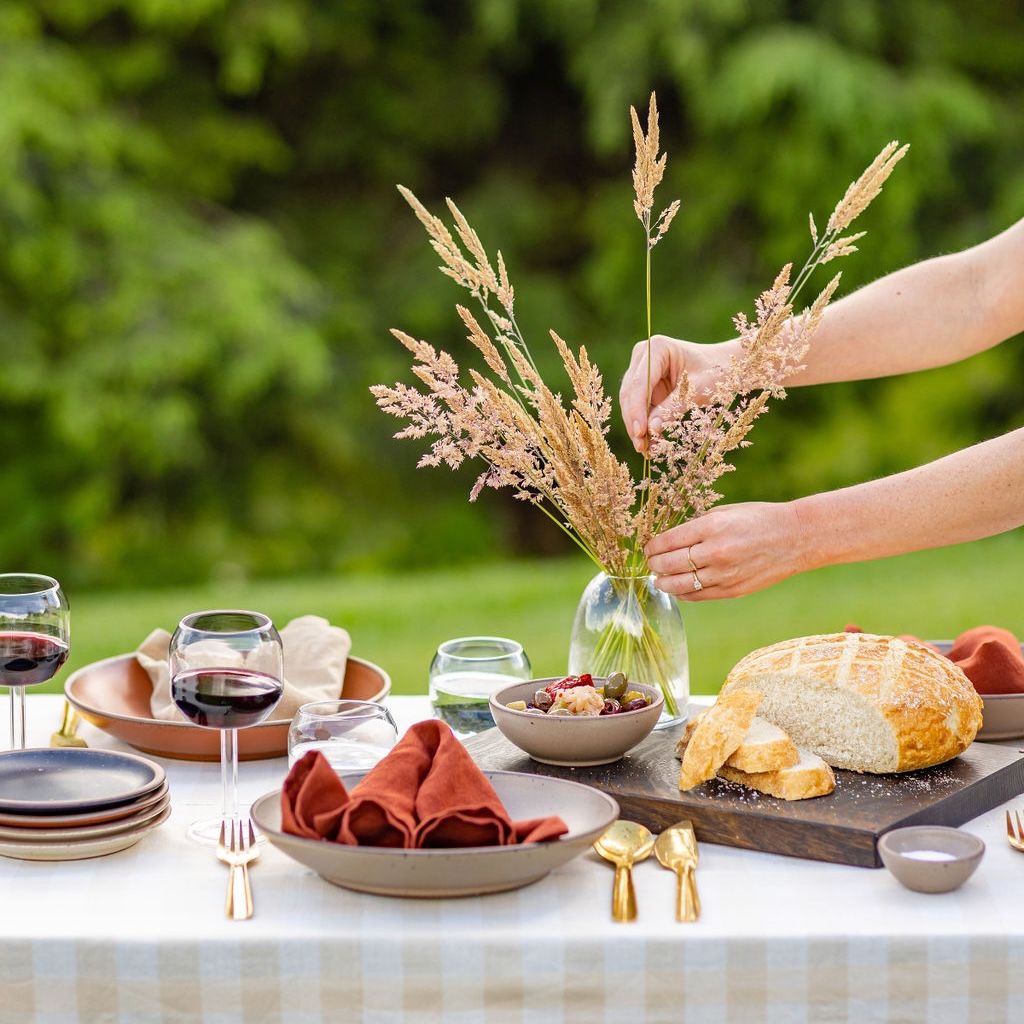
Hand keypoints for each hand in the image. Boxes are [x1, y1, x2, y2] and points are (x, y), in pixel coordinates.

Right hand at [619, 336, 736, 452]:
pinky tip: (649, 444)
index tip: (640, 434)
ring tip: (645, 450)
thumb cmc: (716, 372)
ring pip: (630, 403)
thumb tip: (651, 430)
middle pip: (630, 393)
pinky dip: (644, 425)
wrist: (725, 367)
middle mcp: (644, 356)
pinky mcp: (646, 385)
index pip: (639, 383)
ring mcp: (642, 370)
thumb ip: (673, 408)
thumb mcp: (697, 391)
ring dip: (636, 426)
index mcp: (657, 348)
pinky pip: (640, 408)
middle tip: (641, 448)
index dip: (636, 410)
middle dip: (635, 421)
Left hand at [644, 502, 807, 600]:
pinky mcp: (732, 591)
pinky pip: (697, 596)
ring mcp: (724, 574)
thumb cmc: (759, 519)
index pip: (668, 541)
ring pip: (679, 585)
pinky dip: (683, 593)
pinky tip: (677, 587)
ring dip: (663, 582)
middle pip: (669, 564)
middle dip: (654, 564)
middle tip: (650, 563)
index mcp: (712, 526)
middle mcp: (715, 552)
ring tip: (658, 578)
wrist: (796, 538)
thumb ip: (697, 526)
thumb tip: (669, 539)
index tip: (648, 547)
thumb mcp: (725, 512)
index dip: (652, 546)